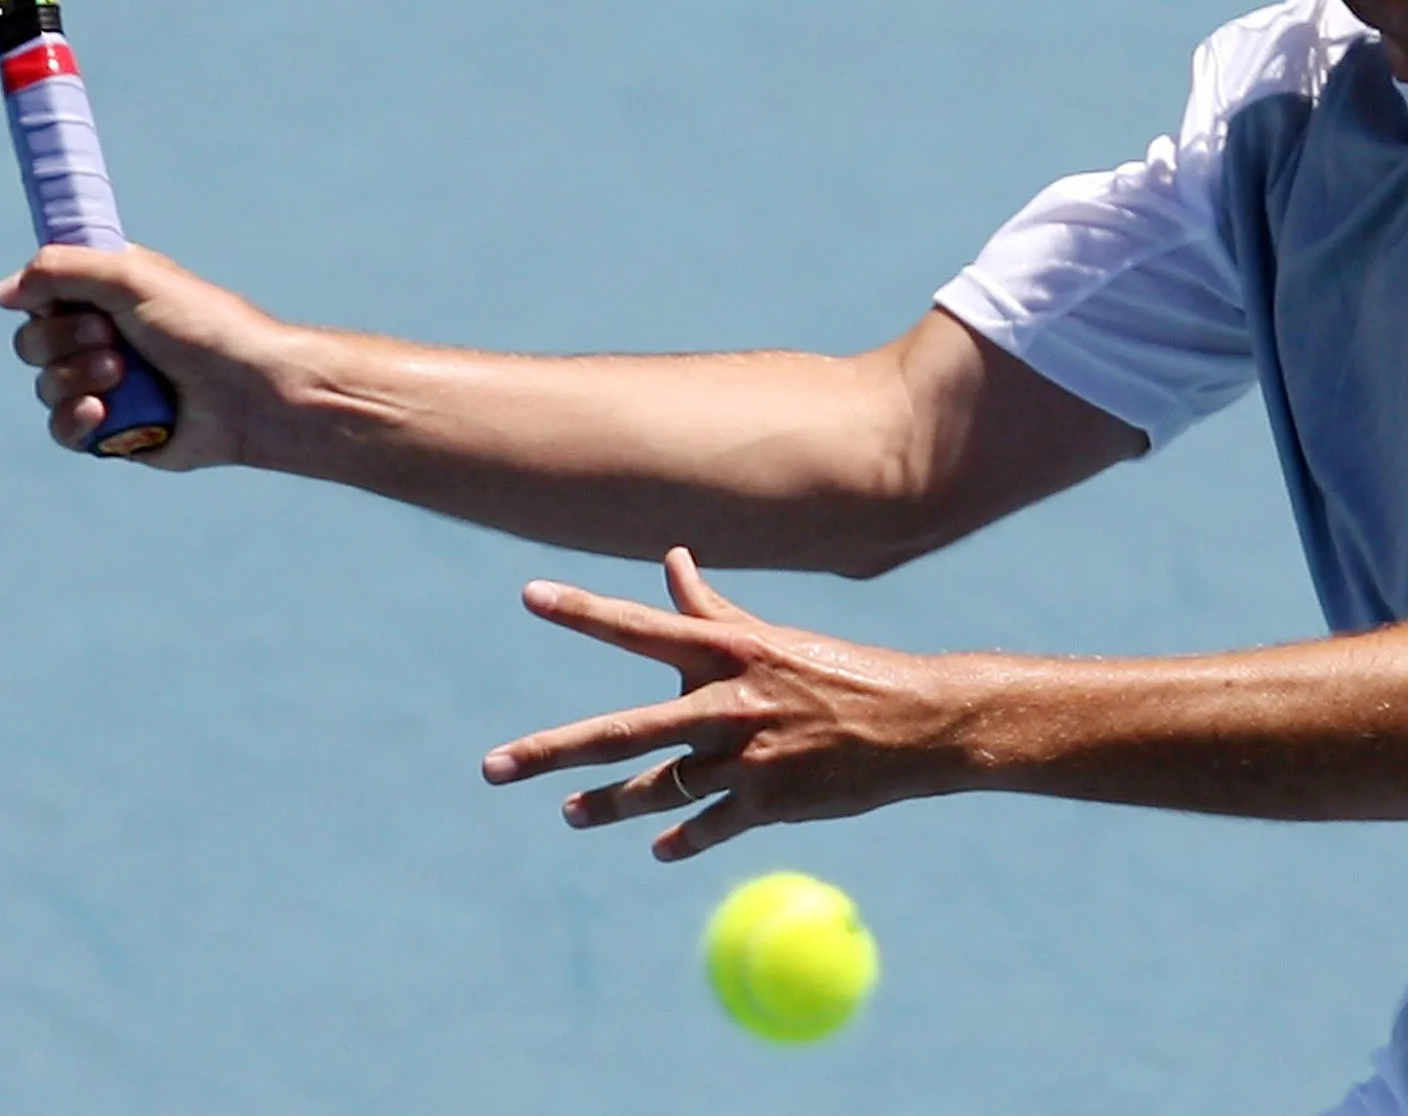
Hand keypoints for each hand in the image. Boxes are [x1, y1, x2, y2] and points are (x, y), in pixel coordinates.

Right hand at [0, 242, 279, 467]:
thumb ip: (63, 271)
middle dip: (62, 339)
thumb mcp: (132, 278)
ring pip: (45, 384)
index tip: (66, 298)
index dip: (44, 295)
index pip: (43, 289)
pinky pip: (63, 428)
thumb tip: (3, 292)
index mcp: (108, 292)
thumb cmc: (203, 327)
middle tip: (111, 337)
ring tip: (121, 375)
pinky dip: (75, 419)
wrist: (249, 393)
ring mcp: (105, 385)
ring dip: (75, 377)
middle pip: (32, 338)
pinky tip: (102, 413)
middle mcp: (102, 335)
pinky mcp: (113, 430)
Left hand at [481, 547, 968, 860]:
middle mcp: (729, 703)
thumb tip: (671, 559)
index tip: (528, 595)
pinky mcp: (770, 805)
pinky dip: (682, 839)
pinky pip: (707, 828)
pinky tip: (659, 849)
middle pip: (621, 732)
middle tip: (491, 768)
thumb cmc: (838, 671)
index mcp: (729, 652)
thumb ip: (711, 609)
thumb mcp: (772, 637)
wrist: (915, 723)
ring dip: (606, 805)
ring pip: (656, 789)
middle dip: (550, 752)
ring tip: (569, 814)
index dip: (583, 610)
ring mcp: (748, 759)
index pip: (640, 627)